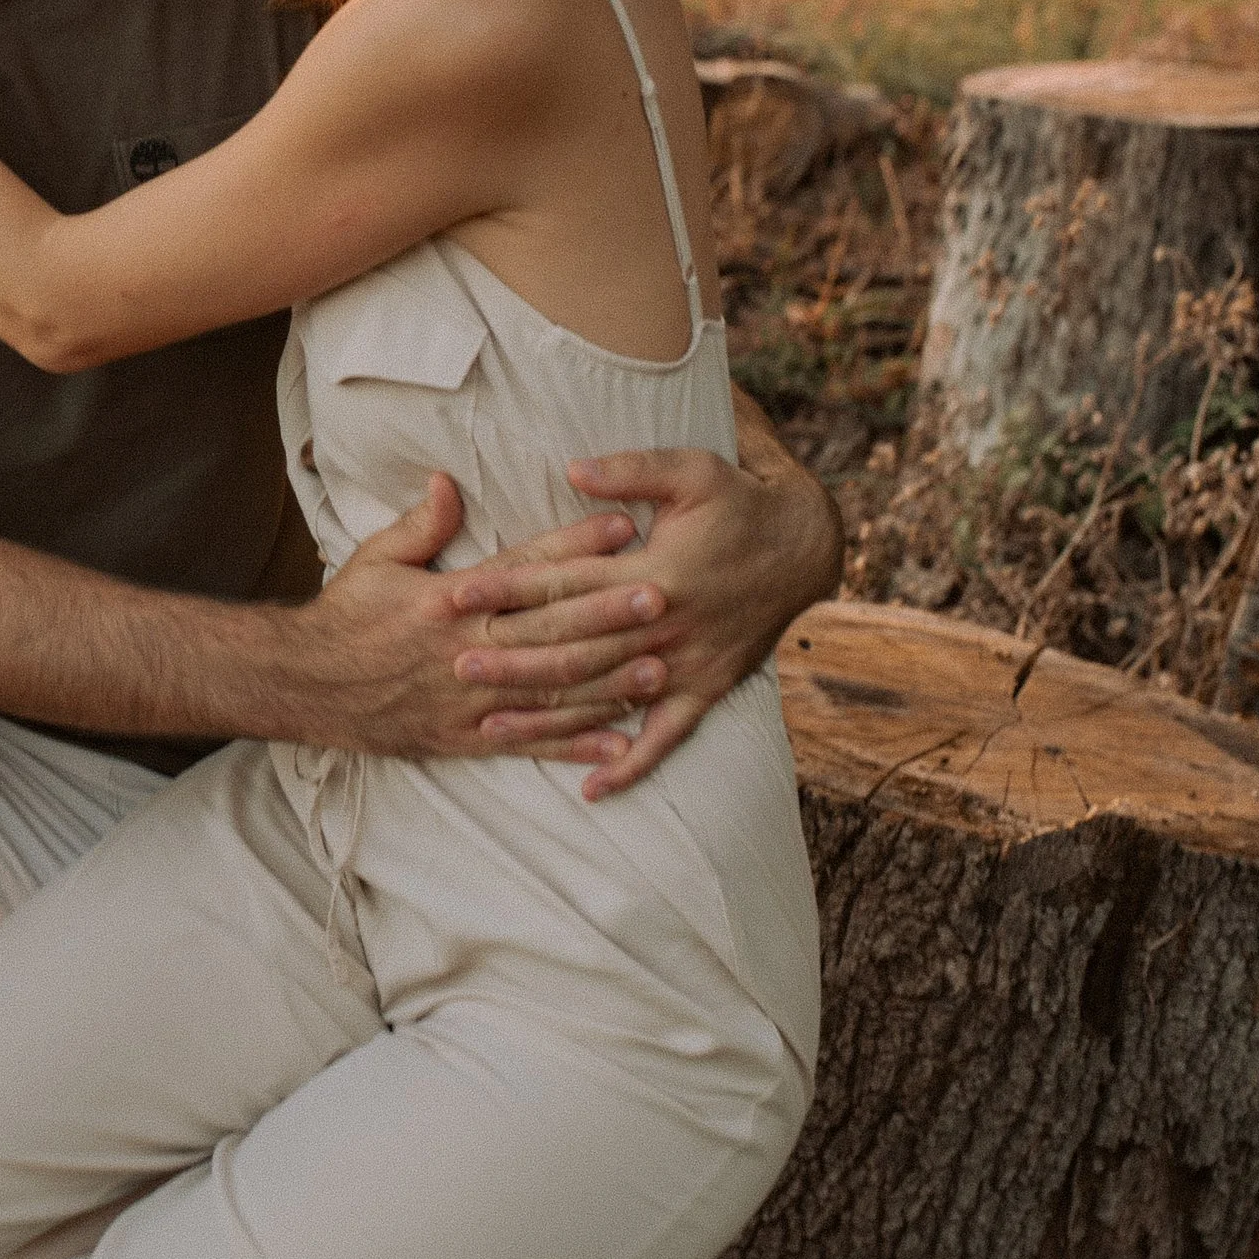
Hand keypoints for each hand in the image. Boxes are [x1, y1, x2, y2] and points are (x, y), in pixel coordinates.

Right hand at [276, 478, 676, 760]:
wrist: (302, 685)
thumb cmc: (344, 617)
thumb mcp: (375, 560)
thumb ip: (418, 525)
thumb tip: (447, 482)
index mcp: (448, 600)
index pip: (524, 568)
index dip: (576, 546)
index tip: (623, 528)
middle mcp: (465, 649)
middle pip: (549, 629)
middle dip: (609, 613)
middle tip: (662, 595)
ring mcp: (468, 699)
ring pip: (549, 690)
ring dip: (607, 681)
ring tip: (659, 668)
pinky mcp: (465, 740)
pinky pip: (529, 745)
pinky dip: (574, 747)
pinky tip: (618, 745)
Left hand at [462, 440, 830, 798]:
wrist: (805, 547)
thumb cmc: (738, 503)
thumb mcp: (692, 470)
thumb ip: (630, 470)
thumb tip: (570, 469)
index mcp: (654, 572)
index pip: (565, 583)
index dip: (508, 588)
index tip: (457, 595)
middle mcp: (665, 625)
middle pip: (574, 646)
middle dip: (512, 657)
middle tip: (453, 664)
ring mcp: (686, 664)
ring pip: (604, 695)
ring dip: (548, 713)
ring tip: (489, 724)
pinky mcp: (706, 688)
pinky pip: (666, 737)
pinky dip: (631, 764)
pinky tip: (591, 788)